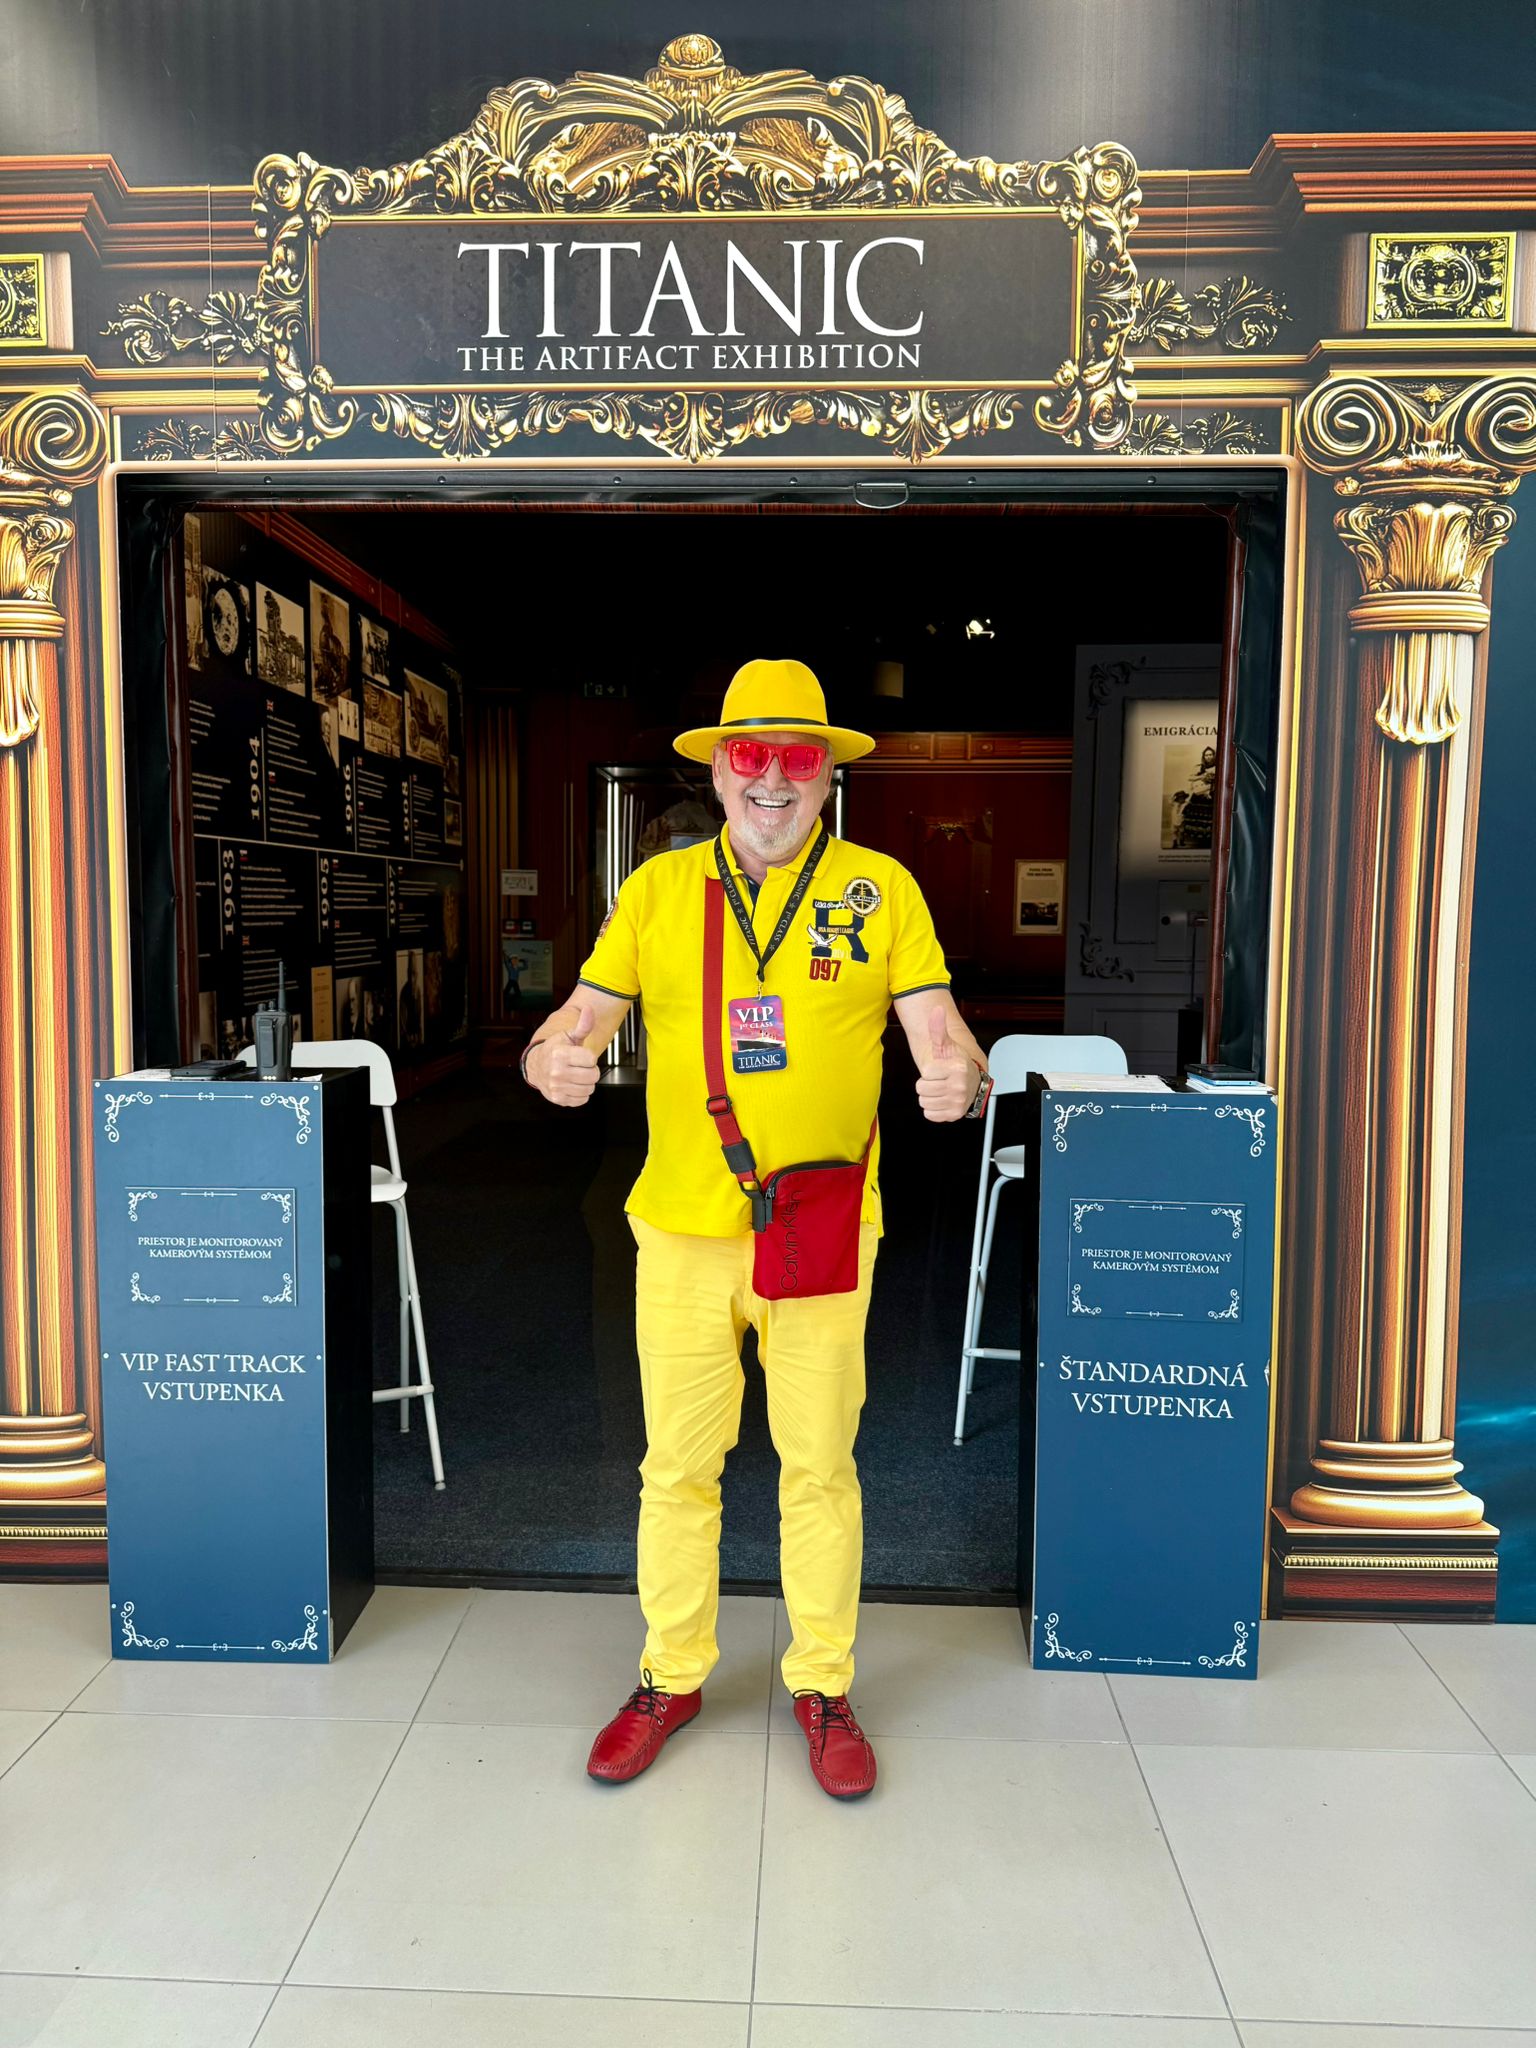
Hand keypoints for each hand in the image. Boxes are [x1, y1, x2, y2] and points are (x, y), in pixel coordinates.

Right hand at [529, 1005, 599, 1107]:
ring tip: (575, 1075)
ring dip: (586, 1082)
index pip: (591, 1059)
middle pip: (593, 1075)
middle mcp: (557, 1071)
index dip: (589, 1057)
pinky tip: (572, 1085)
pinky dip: (580, 1094)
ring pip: (589, 1089)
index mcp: (560, 1054)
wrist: (536, 1066)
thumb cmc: (556, 1049)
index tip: (579, 1055)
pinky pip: (582, 1100)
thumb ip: (583, 1025)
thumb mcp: (569, 1036)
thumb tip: (589, 1009)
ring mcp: (556, 1087)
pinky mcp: (558, 1099)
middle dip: (590, 1070)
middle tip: (579, 1066)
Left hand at [915, 1005, 975, 1123]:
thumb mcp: (946, 1045)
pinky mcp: (954, 1114)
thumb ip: (938, 1029)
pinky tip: (942, 1099)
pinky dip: (933, 1109)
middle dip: (928, 1084)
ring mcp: (958, 1101)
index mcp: (957, 1068)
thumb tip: (936, 1011)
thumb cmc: (957, 1064)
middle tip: (940, 1080)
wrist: (971, 1082)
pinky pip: (929, 1114)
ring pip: (924, 1102)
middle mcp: (959, 1086)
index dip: (929, 1071)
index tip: (940, 1069)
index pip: (925, 1072)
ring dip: (929, 1096)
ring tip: (941, 1089)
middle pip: (922, 1089)